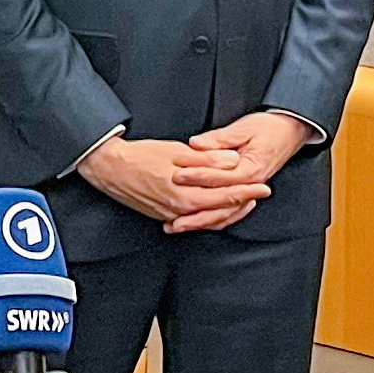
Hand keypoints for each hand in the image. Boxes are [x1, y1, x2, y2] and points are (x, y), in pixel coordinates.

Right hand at [79, 137, 269, 229]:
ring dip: (228, 211)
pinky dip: (209, 215)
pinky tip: (214, 208)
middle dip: (243, 202)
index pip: (227, 195)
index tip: (264, 186)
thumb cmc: (139, 157)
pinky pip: (194, 220)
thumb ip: (207, 160)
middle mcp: (182, 211)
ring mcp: (172, 216)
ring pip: (209, 218)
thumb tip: (232, 161)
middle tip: (259, 193)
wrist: (109, 168)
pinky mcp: (163, 215)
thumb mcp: (176, 152)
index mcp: (187, 196)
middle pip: (222, 211)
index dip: (248, 190)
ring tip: (242, 201)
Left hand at [173, 112, 311, 230]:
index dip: (197, 177)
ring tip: (178, 225)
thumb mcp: (243, 128)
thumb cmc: (267, 128)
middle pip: (221, 204)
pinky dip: (213, 218)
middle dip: (196, 211)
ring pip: (225, 213)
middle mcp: (251, 184)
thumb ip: (219, 139)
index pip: (220, 178)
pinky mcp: (246, 192)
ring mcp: (249, 190)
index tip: (176, 176)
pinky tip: (196, 221)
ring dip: (202, 220)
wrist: (291, 132)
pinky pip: (229, 211)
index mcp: (251, 169)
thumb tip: (197, 144)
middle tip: (172, 215)